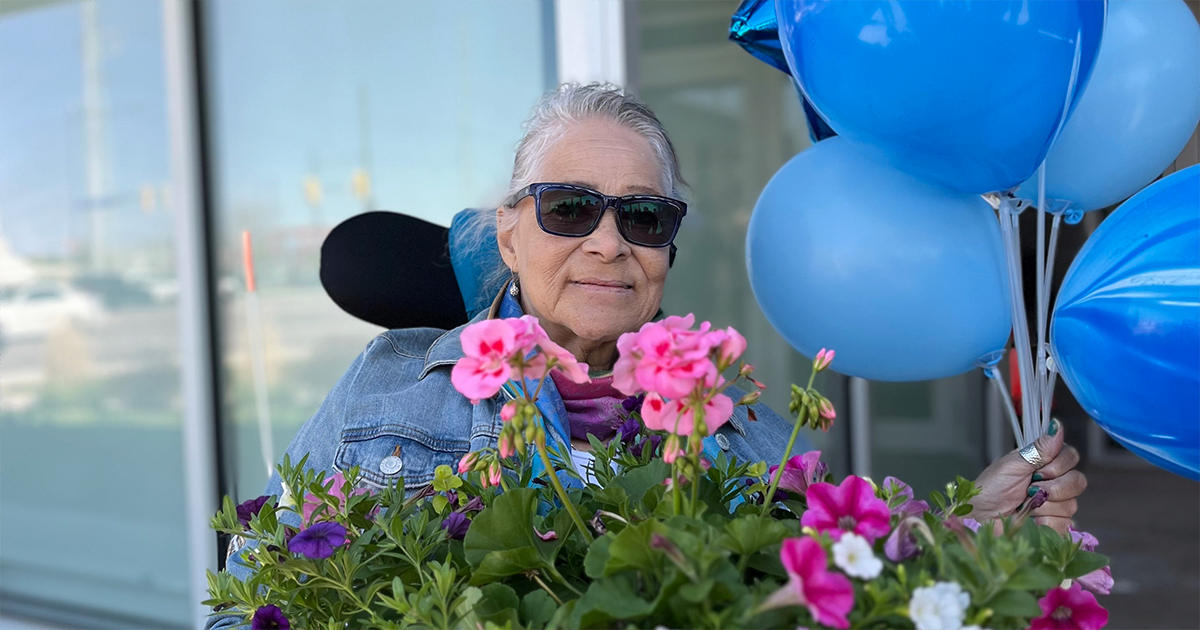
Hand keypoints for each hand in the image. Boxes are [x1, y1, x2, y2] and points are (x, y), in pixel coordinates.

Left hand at [969, 419, 1086, 533]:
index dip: (1059, 466)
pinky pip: (1064, 523)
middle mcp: (1054, 482)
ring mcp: (1056, 504)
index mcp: (1044, 463)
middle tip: (1030, 490)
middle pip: (1078, 481)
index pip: (1072, 457)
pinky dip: (1045, 522)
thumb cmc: (991, 488)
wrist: (980, 516)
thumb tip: (1056, 425)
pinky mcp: (1054, 524)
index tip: (1037, 472)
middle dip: (1053, 488)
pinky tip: (1031, 519)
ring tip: (1025, 505)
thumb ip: (1039, 449)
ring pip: (1071, 504)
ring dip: (1044, 506)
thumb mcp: (1013, 464)